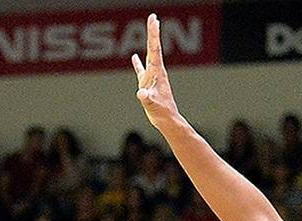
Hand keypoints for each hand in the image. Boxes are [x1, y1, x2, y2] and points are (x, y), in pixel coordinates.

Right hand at [130, 15, 180, 129]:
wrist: (167, 121)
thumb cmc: (162, 113)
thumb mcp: (153, 106)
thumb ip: (147, 98)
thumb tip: (141, 93)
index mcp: (157, 73)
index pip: (154, 49)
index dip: (153, 34)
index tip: (154, 20)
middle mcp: (156, 72)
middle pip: (153, 48)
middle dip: (152, 32)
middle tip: (153, 17)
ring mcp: (152, 77)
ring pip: (149, 56)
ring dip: (148, 43)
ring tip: (149, 30)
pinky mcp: (148, 85)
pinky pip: (141, 70)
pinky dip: (137, 63)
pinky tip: (134, 57)